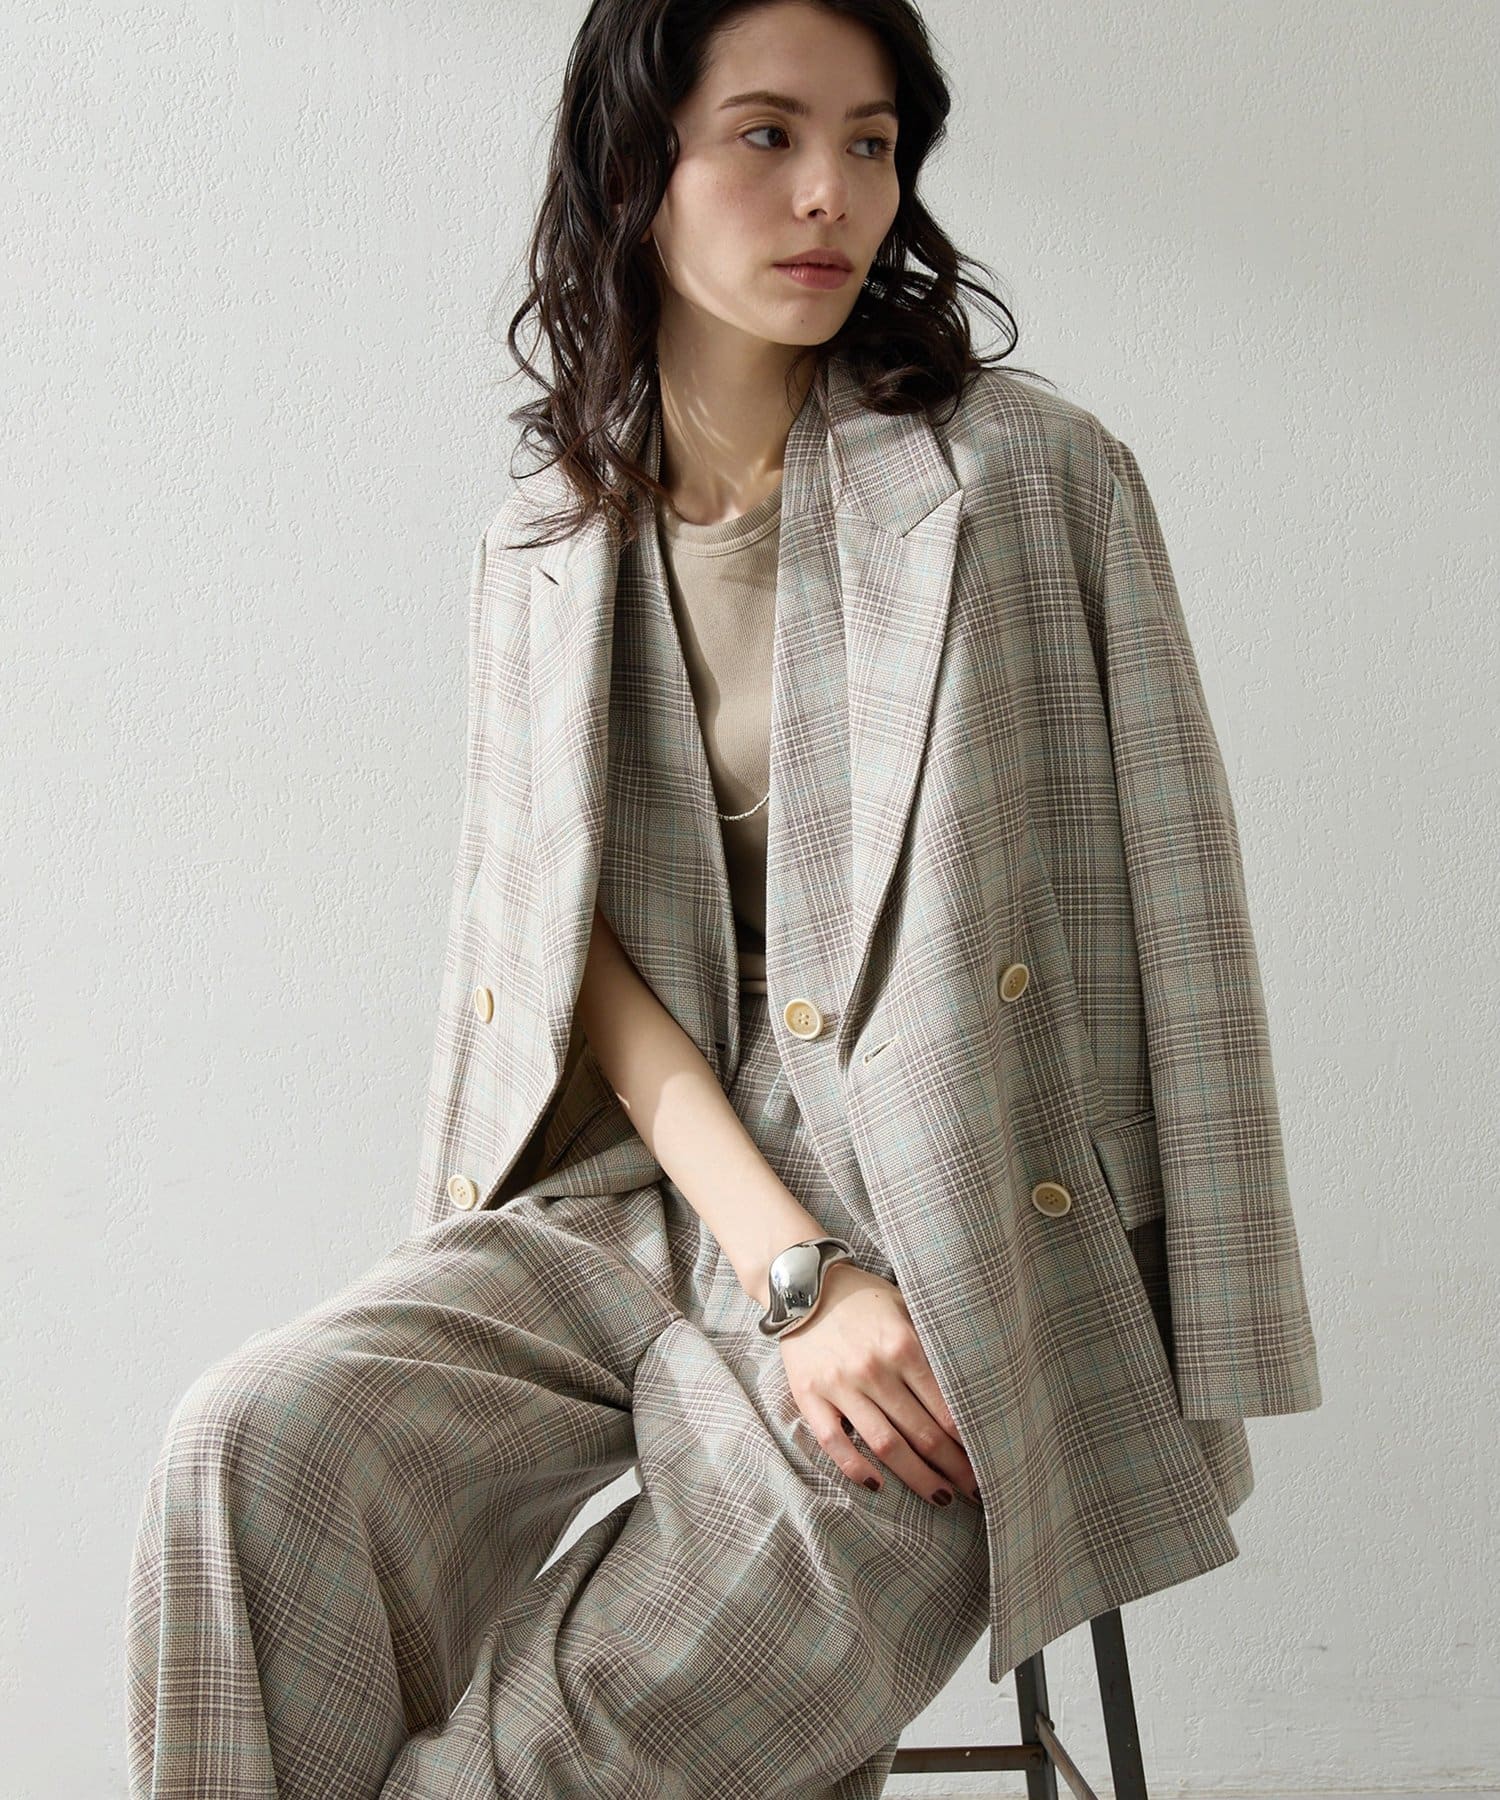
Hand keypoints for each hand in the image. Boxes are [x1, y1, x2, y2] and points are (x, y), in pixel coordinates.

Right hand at [777, 1260, 982, 1506]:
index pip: (945, 1407)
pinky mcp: (809, 1396)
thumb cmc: (863, 1298)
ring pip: (885, 1445)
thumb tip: (970, 1379)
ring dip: (916, 1477)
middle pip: (922, 1433)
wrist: (803, 1285)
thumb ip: (931, 1342)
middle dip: (953, 1466)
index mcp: (903, 1345)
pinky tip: (877, 1486)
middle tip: (974, 1489)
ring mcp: (840, 1385)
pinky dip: (855, 1468)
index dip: (968, 1440)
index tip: (987, 1459)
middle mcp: (873, 1368)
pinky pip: (833, 1442)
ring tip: (939, 1496)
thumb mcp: (904, 1306)